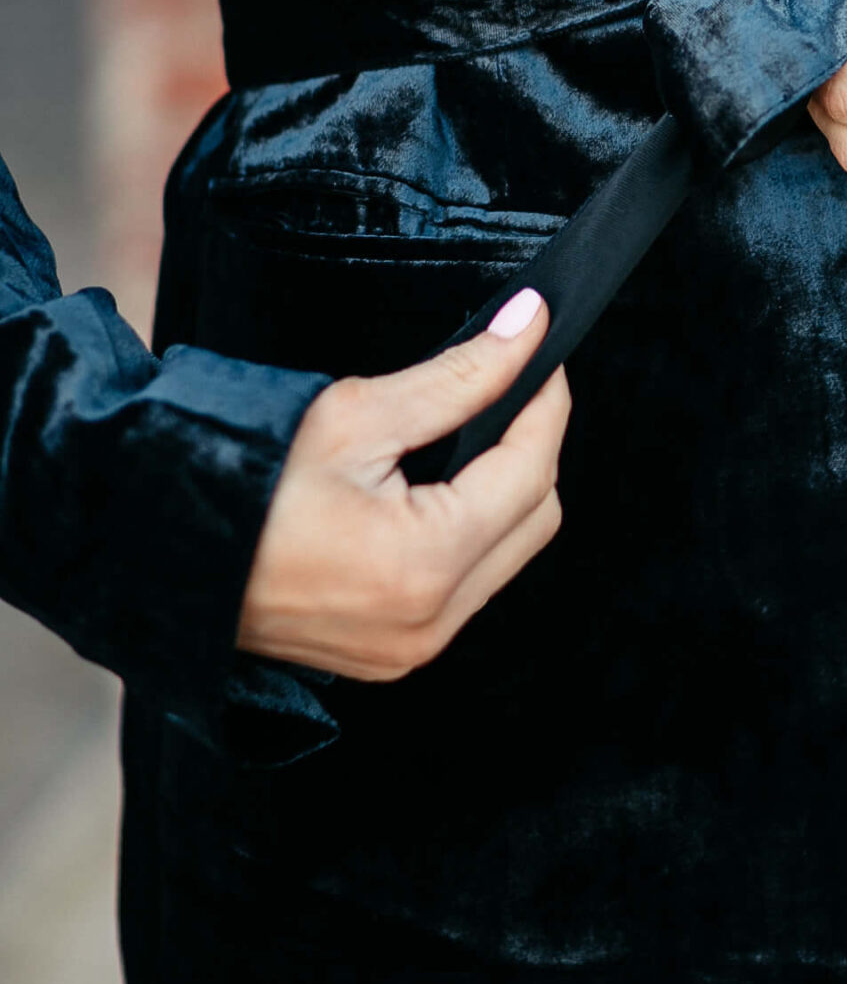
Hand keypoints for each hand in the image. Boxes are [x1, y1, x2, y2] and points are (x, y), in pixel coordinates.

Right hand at [236, 288, 568, 681]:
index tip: (543, 348)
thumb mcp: (353, 414)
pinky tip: (440, 486)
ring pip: (509, 553)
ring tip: (470, 429)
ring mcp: (413, 649)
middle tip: (509, 382)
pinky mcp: (394, 656)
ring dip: (505, 489)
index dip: (546, 401)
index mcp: (424, 563)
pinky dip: (473, 531)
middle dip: (532, 444)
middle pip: (535, 516)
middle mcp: (430, 622)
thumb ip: (457, 376)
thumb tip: (528, 328)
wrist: (164, 552)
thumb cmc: (243, 481)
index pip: (532, 469)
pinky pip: (470, 585)